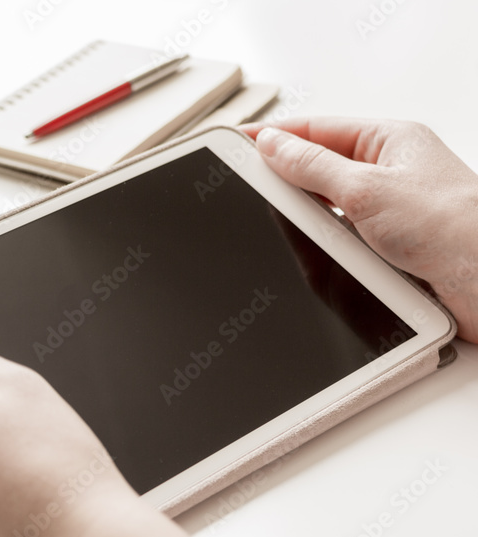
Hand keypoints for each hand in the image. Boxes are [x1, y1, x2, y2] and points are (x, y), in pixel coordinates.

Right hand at [240, 118, 477, 341]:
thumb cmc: (455, 226)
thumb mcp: (366, 188)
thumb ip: (313, 166)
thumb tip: (273, 146)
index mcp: (391, 141)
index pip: (318, 129)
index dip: (275, 135)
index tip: (240, 142)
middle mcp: (391, 173)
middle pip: (319, 167)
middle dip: (286, 177)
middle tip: (248, 184)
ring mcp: (389, 211)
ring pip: (327, 207)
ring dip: (307, 217)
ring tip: (281, 220)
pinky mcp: (388, 247)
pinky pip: (340, 239)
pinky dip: (323, 245)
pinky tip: (314, 250)